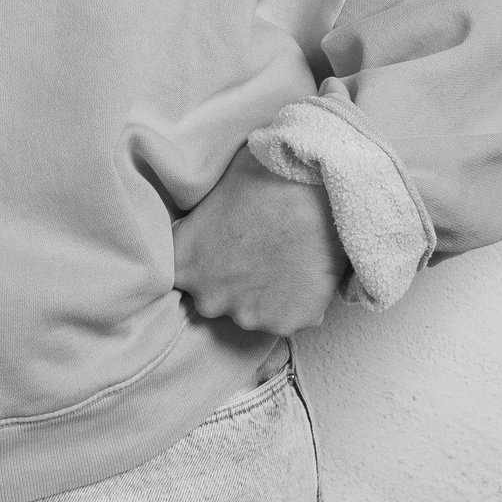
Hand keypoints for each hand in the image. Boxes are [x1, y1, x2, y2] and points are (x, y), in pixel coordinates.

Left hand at [169, 144, 351, 340]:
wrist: (320, 192)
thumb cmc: (268, 177)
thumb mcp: (216, 189)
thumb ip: (200, 219)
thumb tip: (202, 220)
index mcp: (184, 263)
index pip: (182, 276)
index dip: (205, 263)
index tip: (223, 251)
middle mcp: (208, 297)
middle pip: (215, 299)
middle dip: (233, 282)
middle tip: (259, 253)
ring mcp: (247, 316)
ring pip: (253, 312)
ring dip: (266, 295)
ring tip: (286, 261)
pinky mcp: (285, 324)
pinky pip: (287, 318)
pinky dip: (296, 303)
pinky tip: (305, 273)